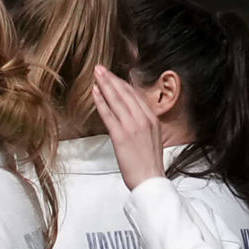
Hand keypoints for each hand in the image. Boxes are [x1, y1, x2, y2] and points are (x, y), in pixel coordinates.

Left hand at [89, 65, 165, 189]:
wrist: (150, 180)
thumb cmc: (149, 165)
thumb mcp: (153, 140)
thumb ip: (145, 126)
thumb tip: (135, 120)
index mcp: (152, 119)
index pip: (135, 96)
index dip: (122, 84)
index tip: (114, 76)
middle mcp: (143, 119)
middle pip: (125, 93)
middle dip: (112, 78)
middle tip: (101, 68)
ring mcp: (132, 126)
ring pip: (116, 99)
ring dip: (105, 84)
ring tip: (96, 74)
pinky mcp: (121, 135)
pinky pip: (108, 114)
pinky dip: (101, 101)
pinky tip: (95, 92)